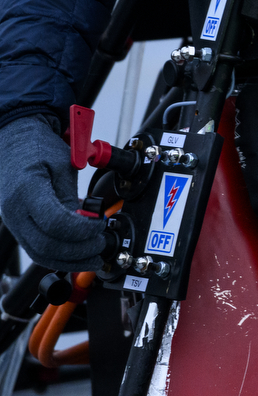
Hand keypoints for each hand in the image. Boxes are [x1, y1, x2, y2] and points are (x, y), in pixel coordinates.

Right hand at [0, 115, 107, 269]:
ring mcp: (13, 221)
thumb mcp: (63, 165)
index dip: (82, 230)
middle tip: (101, 245)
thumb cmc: (39, 148)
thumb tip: (86, 222)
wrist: (15, 141)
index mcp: (26, 190)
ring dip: (70, 260)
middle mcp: (14, 211)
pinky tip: (78, 253)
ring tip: (94, 256)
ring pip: (40, 253)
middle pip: (46, 246)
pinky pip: (37, 248)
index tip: (100, 225)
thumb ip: (71, 196)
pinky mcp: (19, 226)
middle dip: (79, 251)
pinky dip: (59, 255)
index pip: (55, 224)